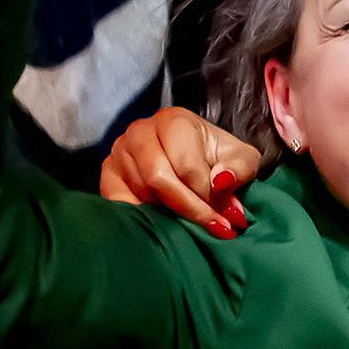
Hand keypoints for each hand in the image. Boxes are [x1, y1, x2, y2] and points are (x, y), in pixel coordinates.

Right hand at [100, 107, 263, 238]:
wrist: (192, 157)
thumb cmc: (216, 158)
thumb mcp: (240, 159)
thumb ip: (239, 168)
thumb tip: (221, 183)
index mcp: (174, 120)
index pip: (185, 164)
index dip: (207, 195)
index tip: (227, 216)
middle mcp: (140, 131)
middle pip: (159, 179)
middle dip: (189, 208)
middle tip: (214, 228)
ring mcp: (119, 152)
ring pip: (141, 193)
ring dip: (169, 214)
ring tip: (194, 223)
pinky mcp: (108, 174)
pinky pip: (119, 203)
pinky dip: (143, 217)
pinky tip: (164, 221)